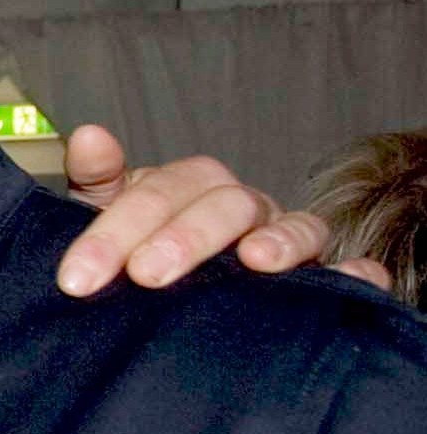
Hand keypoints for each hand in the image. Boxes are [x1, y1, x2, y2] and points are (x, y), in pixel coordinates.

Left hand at [55, 125, 380, 293]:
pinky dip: (356, 274)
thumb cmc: (136, 251)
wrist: (166, 296)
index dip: (116, 231)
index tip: (77, 277)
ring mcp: (281, 239)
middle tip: (144, 276)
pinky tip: (354, 278)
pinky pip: (346, 273)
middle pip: (223, 205)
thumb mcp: (103, 217)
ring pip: (291, 226)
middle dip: (184, 238)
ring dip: (279, 240)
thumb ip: (95, 181)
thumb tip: (88, 136)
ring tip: (255, 260)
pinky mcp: (315, 279)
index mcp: (187, 189)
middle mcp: (238, 207)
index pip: (158, 193)